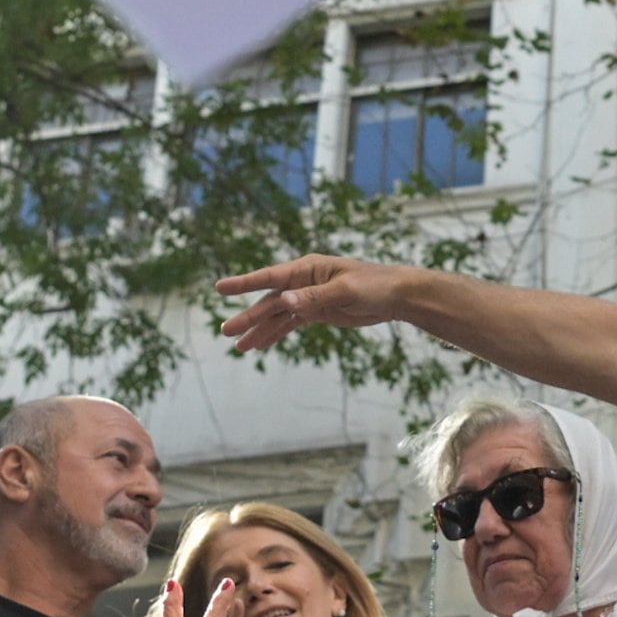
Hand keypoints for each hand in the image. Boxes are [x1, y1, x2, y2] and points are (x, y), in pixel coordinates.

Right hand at [215, 256, 415, 354]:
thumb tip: (285, 302)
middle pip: (270, 301)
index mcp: (308, 268)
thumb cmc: (374, 285)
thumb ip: (315, 297)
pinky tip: (261, 345)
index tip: (220, 288)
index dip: (244, 283)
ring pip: (278, 316)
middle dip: (248, 317)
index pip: (270, 277)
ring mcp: (309, 297)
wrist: (397, 295)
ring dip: (259, 330)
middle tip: (225, 332)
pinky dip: (276, 334)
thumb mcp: (345, 290)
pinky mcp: (318, 312)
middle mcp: (304, 281)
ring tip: (239, 347)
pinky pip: (291, 324)